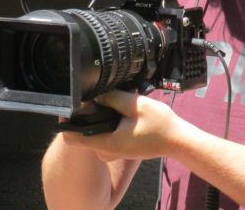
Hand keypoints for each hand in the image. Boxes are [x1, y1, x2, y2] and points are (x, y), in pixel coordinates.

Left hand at [62, 90, 180, 162]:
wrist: (177, 140)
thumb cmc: (159, 124)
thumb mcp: (135, 105)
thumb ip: (112, 97)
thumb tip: (94, 93)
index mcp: (108, 143)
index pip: (72, 137)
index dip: (67, 122)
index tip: (72, 106)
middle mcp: (107, 151)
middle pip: (83, 132)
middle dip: (88, 114)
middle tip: (102, 99)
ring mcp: (113, 151)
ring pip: (95, 131)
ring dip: (101, 117)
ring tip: (117, 104)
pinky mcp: (119, 148)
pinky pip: (105, 134)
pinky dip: (109, 122)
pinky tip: (123, 112)